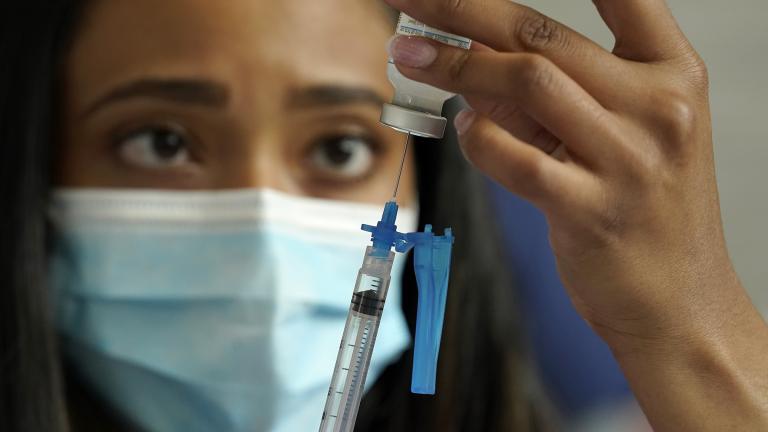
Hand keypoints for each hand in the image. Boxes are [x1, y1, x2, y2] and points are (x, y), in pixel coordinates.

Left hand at [384, 0, 767, 428]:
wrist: (679, 303)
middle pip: (543, 36)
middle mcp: (659, 108)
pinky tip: (462, 130)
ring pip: (527, 83)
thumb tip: (473, 57)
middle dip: (461, 9)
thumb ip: (554, 97)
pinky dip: (477, 138)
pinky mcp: (592, 211)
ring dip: (454, 65)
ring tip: (409, 56)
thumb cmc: (645, 215)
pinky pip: (513, 158)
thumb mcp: (618, 138)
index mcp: (674, 75)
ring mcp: (629, 160)